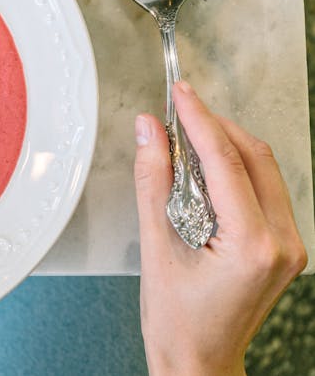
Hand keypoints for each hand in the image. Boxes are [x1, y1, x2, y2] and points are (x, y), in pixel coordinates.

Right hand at [134, 82, 306, 375]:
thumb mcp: (154, 246)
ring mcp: (290, 246)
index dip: (200, 120)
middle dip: (215, 127)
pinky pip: (266, 190)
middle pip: (255, 158)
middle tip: (178, 110)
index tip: (180, 93)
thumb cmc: (177, 319)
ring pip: (265, 170)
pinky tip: (205, 168)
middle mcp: (283, 243)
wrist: (199, 360)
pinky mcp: (285, 247)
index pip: (227, 162)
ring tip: (186, 137)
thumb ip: (152, 181)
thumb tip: (151, 131)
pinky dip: (236, 169)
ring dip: (226, 145)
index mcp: (252, 245)